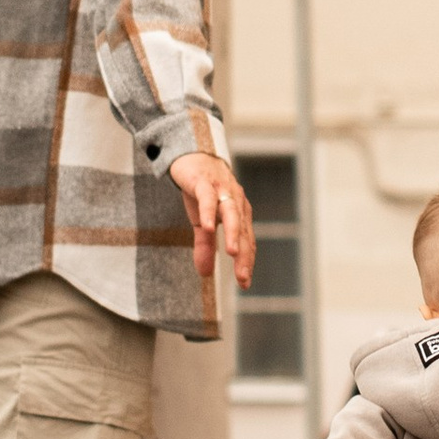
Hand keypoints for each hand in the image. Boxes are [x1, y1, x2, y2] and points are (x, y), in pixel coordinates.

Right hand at [171, 151, 254, 286]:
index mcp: (239, 213)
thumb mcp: (202, 221)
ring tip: (232, 253)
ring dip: (233, 233)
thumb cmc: (202, 190)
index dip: (246, 262)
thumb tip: (204, 273)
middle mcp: (236, 202)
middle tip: (243, 277)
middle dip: (244, 255)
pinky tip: (207, 226)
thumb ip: (205, 245)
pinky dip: (209, 212)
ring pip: (231, 214)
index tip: (244, 283)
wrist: (192, 155)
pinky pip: (208, 198)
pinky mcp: (204, 182)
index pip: (246, 241)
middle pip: (243, 231)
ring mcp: (222, 191)